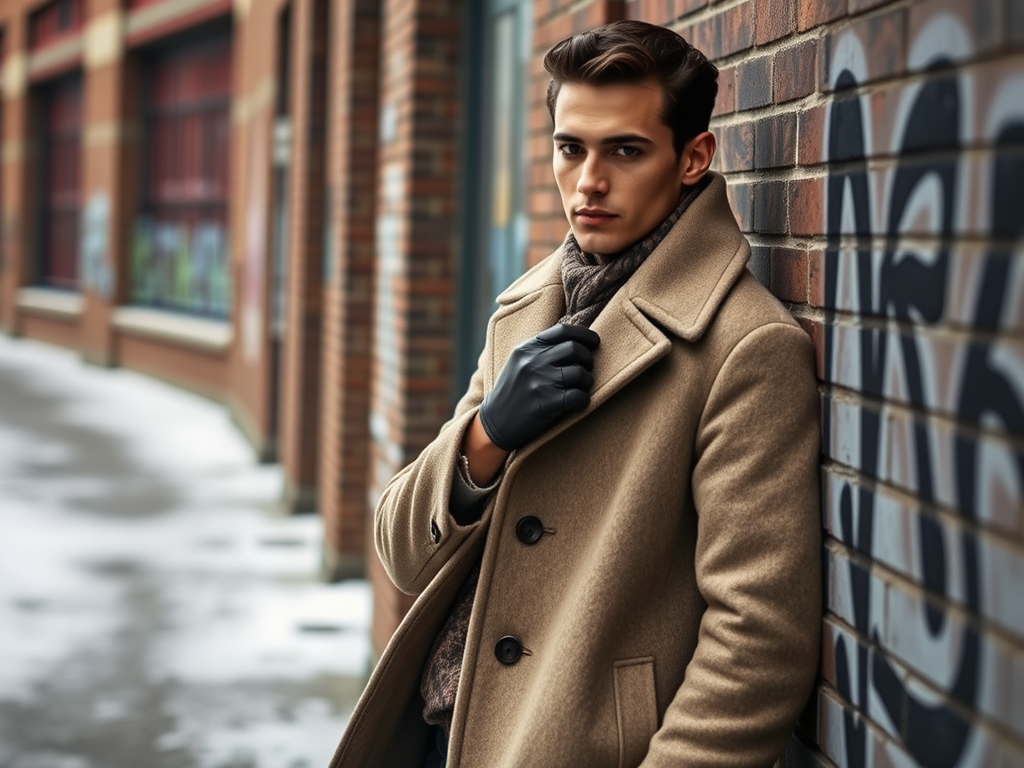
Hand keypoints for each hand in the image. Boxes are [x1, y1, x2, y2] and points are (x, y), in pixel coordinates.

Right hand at [478, 324, 599, 450]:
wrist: (494, 422)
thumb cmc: (513, 391)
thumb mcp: (519, 363)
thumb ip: (541, 350)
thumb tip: (577, 340)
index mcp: (527, 349)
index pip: (562, 331)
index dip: (584, 335)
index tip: (594, 342)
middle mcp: (532, 362)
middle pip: (575, 349)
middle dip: (588, 359)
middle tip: (586, 370)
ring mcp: (538, 382)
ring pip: (580, 373)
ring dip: (587, 381)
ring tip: (581, 388)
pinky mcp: (545, 403)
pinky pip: (578, 396)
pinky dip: (584, 400)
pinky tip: (578, 402)